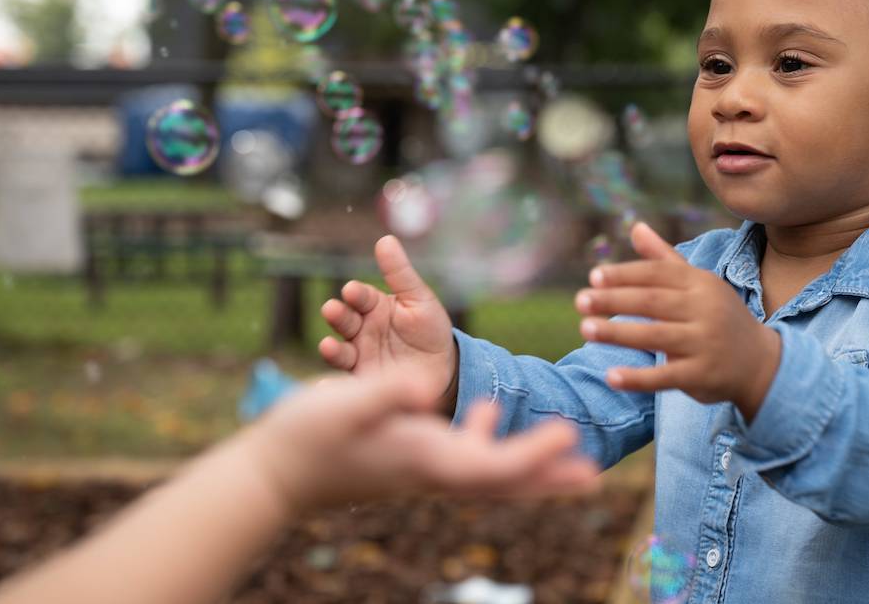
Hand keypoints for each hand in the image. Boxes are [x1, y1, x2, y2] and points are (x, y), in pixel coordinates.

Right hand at [245, 373, 600, 513]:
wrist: (274, 474)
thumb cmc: (306, 438)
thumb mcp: (346, 405)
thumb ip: (387, 393)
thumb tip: (427, 388)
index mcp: (423, 458)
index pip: (492, 466)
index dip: (534, 454)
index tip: (571, 437)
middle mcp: (429, 469)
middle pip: (502, 480)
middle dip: (549, 476)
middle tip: (594, 475)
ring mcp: (418, 468)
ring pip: (485, 470)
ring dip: (527, 462)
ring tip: (565, 452)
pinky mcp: (406, 459)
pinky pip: (459, 456)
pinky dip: (481, 438)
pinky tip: (483, 410)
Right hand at [318, 236, 456, 409]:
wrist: (444, 370)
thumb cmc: (430, 329)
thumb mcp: (419, 299)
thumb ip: (400, 273)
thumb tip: (385, 239)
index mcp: (373, 307)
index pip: (360, 297)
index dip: (356, 293)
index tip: (352, 290)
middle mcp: (361, 330)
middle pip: (344, 321)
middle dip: (337, 315)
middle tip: (331, 310)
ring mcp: (360, 356)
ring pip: (340, 351)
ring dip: (331, 349)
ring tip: (328, 347)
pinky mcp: (364, 381)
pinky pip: (347, 383)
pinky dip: (334, 387)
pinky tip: (328, 388)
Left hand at [575, 222, 781, 419]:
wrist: (760, 362)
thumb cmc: (718, 316)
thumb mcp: (698, 284)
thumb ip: (664, 258)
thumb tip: (636, 226)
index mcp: (700, 284)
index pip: (658, 274)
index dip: (625, 274)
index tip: (594, 276)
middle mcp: (705, 310)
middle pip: (653, 301)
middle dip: (614, 300)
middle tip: (580, 301)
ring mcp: (705, 343)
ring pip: (656, 336)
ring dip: (618, 332)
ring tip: (585, 328)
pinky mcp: (702, 375)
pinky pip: (666, 377)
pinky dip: (638, 378)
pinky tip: (612, 376)